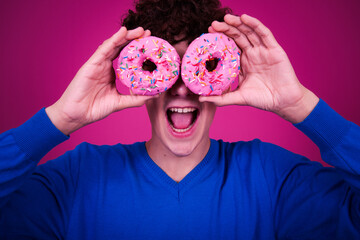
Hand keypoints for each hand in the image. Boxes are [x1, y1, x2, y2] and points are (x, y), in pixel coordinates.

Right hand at [46, 27, 155, 134]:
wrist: (77, 115)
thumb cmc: (95, 108)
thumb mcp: (120, 102)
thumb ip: (136, 99)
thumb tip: (154, 95)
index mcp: (112, 72)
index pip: (126, 57)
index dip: (137, 50)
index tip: (151, 44)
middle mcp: (105, 65)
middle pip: (121, 47)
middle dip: (134, 39)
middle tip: (148, 33)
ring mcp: (98, 63)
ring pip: (114, 45)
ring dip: (126, 36)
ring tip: (140, 30)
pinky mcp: (92, 63)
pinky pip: (104, 49)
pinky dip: (114, 39)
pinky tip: (123, 32)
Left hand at [200, 14, 318, 122]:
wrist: (283, 102)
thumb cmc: (262, 99)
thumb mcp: (238, 98)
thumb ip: (221, 98)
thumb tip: (201, 98)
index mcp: (243, 63)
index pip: (229, 47)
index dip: (219, 40)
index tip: (207, 36)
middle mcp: (252, 54)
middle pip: (237, 36)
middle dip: (225, 29)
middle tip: (212, 25)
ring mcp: (263, 51)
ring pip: (249, 32)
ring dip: (237, 23)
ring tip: (226, 18)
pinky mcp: (274, 49)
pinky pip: (264, 34)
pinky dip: (255, 24)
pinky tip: (245, 18)